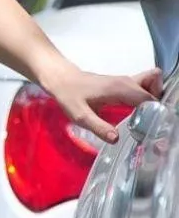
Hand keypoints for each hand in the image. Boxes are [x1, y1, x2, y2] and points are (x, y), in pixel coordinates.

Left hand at [46, 65, 163, 144]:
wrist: (61, 79)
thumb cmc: (69, 95)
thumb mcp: (80, 116)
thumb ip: (99, 127)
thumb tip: (116, 139)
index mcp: (120, 89)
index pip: (150, 98)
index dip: (153, 113)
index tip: (148, 128)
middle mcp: (127, 82)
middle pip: (156, 90)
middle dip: (156, 107)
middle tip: (146, 123)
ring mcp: (126, 81)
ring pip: (152, 85)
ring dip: (152, 101)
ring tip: (142, 119)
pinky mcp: (123, 84)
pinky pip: (144, 88)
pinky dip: (146, 98)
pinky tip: (135, 114)